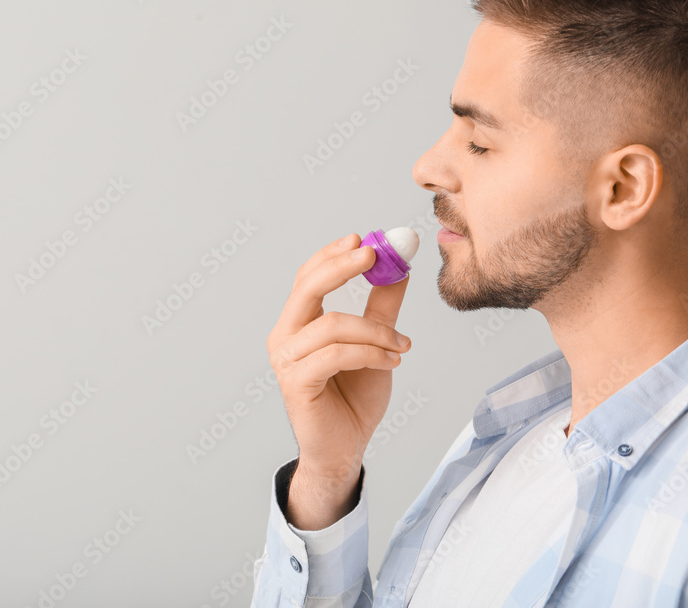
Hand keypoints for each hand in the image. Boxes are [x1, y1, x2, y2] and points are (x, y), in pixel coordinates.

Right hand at [266, 232, 411, 486]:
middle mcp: (285, 337)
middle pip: (307, 288)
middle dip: (341, 267)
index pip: (308, 278)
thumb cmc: (354, 397)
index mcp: (298, 323)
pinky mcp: (296, 383)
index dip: (333, 255)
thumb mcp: (376, 343)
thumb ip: (382, 307)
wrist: (346, 448)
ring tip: (402, 344)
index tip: (365, 239)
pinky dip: (370, 352)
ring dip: (375, 329)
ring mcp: (287, 360)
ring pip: (332, 324)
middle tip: (374, 255)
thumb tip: (399, 268)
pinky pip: (336, 354)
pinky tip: (392, 359)